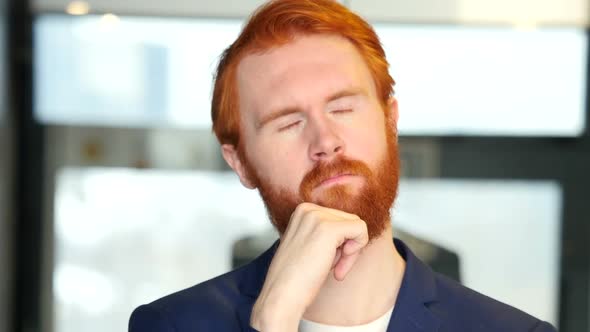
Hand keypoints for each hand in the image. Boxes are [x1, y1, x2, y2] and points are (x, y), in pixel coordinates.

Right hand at [250, 202, 368, 330]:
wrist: (282, 296)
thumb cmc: (295, 278)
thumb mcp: (309, 246)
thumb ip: (325, 234)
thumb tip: (353, 231)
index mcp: (302, 211)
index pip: (339, 219)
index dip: (341, 243)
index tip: (329, 263)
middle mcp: (308, 209)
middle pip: (349, 221)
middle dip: (348, 247)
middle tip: (335, 269)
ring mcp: (317, 217)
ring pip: (357, 226)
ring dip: (351, 252)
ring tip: (335, 270)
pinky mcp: (329, 229)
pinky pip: (361, 230)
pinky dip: (357, 251)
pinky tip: (339, 268)